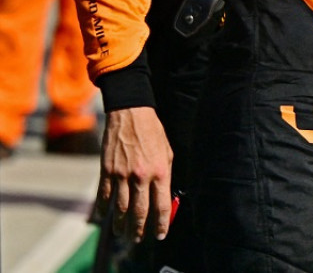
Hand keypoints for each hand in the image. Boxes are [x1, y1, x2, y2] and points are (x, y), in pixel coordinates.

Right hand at [97, 107, 173, 242]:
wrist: (131, 114)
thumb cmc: (153, 133)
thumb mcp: (167, 153)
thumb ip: (166, 176)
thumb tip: (164, 197)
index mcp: (160, 171)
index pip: (162, 205)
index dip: (162, 223)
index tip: (161, 234)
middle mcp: (141, 176)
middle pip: (140, 211)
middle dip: (140, 229)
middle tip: (139, 239)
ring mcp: (122, 174)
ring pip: (120, 208)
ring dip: (121, 224)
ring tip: (123, 234)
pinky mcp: (106, 170)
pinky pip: (104, 196)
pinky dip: (103, 209)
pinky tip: (104, 217)